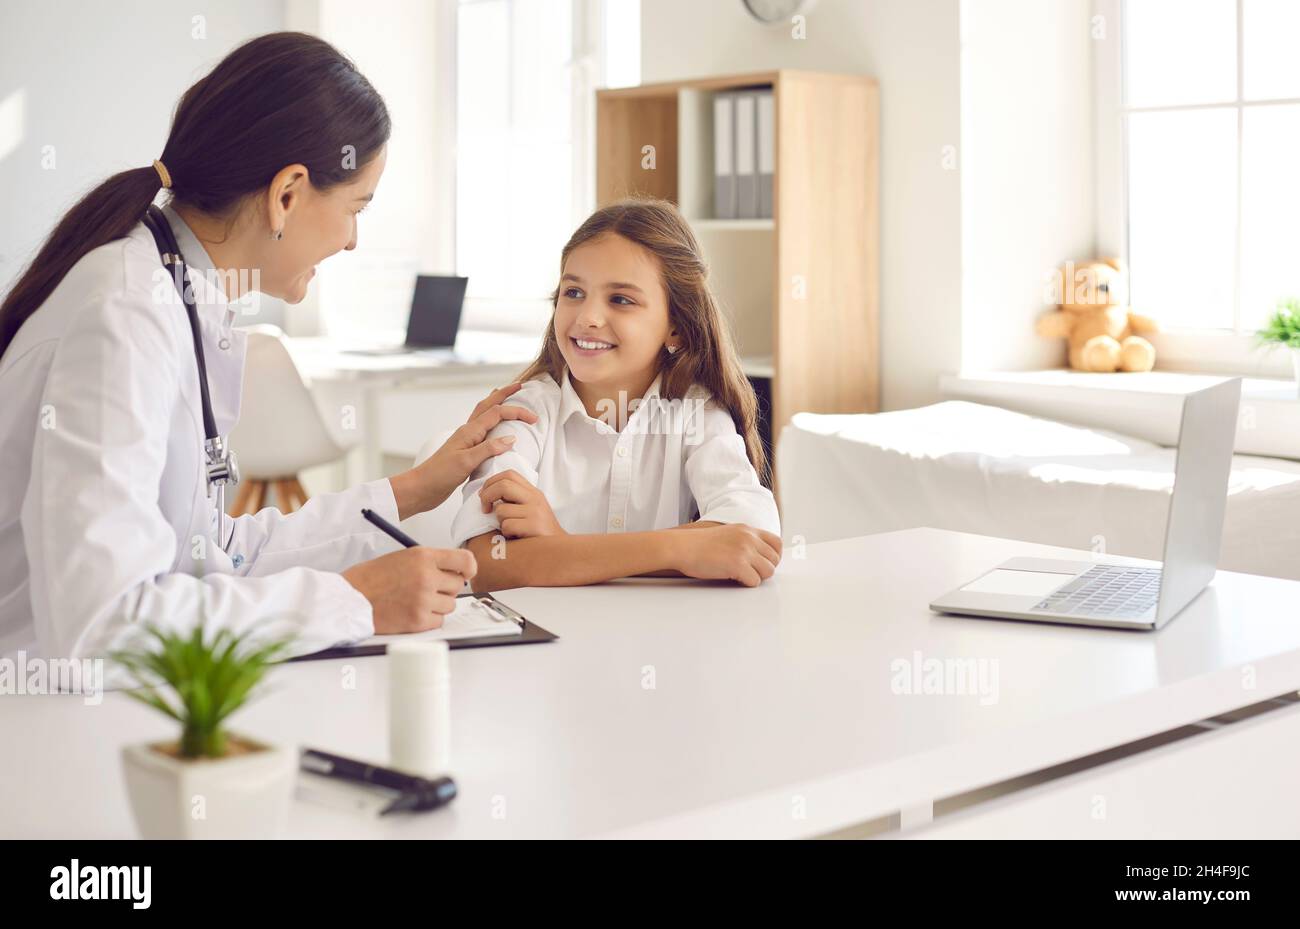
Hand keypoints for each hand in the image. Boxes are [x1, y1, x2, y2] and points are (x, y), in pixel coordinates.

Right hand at [342, 547, 476, 633]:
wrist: (349, 598)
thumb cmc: (371, 578)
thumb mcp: (402, 558)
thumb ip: (429, 562)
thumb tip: (454, 571)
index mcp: (423, 556)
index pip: (465, 560)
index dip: (469, 568)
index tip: (466, 573)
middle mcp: (427, 576)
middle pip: (458, 585)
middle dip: (446, 588)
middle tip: (428, 589)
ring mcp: (423, 599)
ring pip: (450, 605)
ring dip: (438, 604)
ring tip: (416, 600)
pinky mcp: (418, 620)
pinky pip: (439, 621)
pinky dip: (429, 619)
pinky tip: (412, 611)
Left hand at [390, 384, 538, 519]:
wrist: (423, 488)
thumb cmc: (441, 475)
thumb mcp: (466, 462)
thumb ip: (488, 449)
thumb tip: (511, 438)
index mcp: (469, 431)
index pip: (497, 413)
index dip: (517, 412)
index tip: (534, 419)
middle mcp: (467, 431)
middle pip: (488, 405)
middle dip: (504, 393)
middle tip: (519, 386)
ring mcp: (466, 440)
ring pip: (483, 414)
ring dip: (495, 403)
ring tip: (504, 395)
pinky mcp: (465, 450)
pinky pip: (482, 428)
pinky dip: (491, 420)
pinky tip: (493, 426)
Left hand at [478, 469, 565, 538]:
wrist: (559, 550)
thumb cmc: (538, 532)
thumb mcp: (530, 509)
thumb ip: (514, 499)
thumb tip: (486, 493)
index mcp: (533, 492)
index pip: (509, 474)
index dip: (491, 482)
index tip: (484, 495)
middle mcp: (535, 498)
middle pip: (503, 486)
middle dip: (486, 497)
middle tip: (485, 510)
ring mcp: (536, 511)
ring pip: (501, 510)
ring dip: (500, 522)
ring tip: (510, 529)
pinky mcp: (534, 526)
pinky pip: (507, 525)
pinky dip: (506, 533)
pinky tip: (516, 537)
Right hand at [673, 524, 781, 586]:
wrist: (682, 547)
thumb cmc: (698, 545)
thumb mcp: (727, 534)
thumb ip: (744, 541)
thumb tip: (759, 558)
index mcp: (747, 530)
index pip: (777, 543)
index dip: (773, 557)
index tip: (764, 564)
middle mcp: (749, 538)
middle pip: (774, 560)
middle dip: (764, 569)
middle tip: (749, 573)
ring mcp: (744, 550)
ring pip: (768, 572)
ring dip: (756, 577)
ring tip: (741, 575)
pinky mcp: (738, 564)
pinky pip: (755, 581)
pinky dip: (746, 583)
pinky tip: (733, 578)